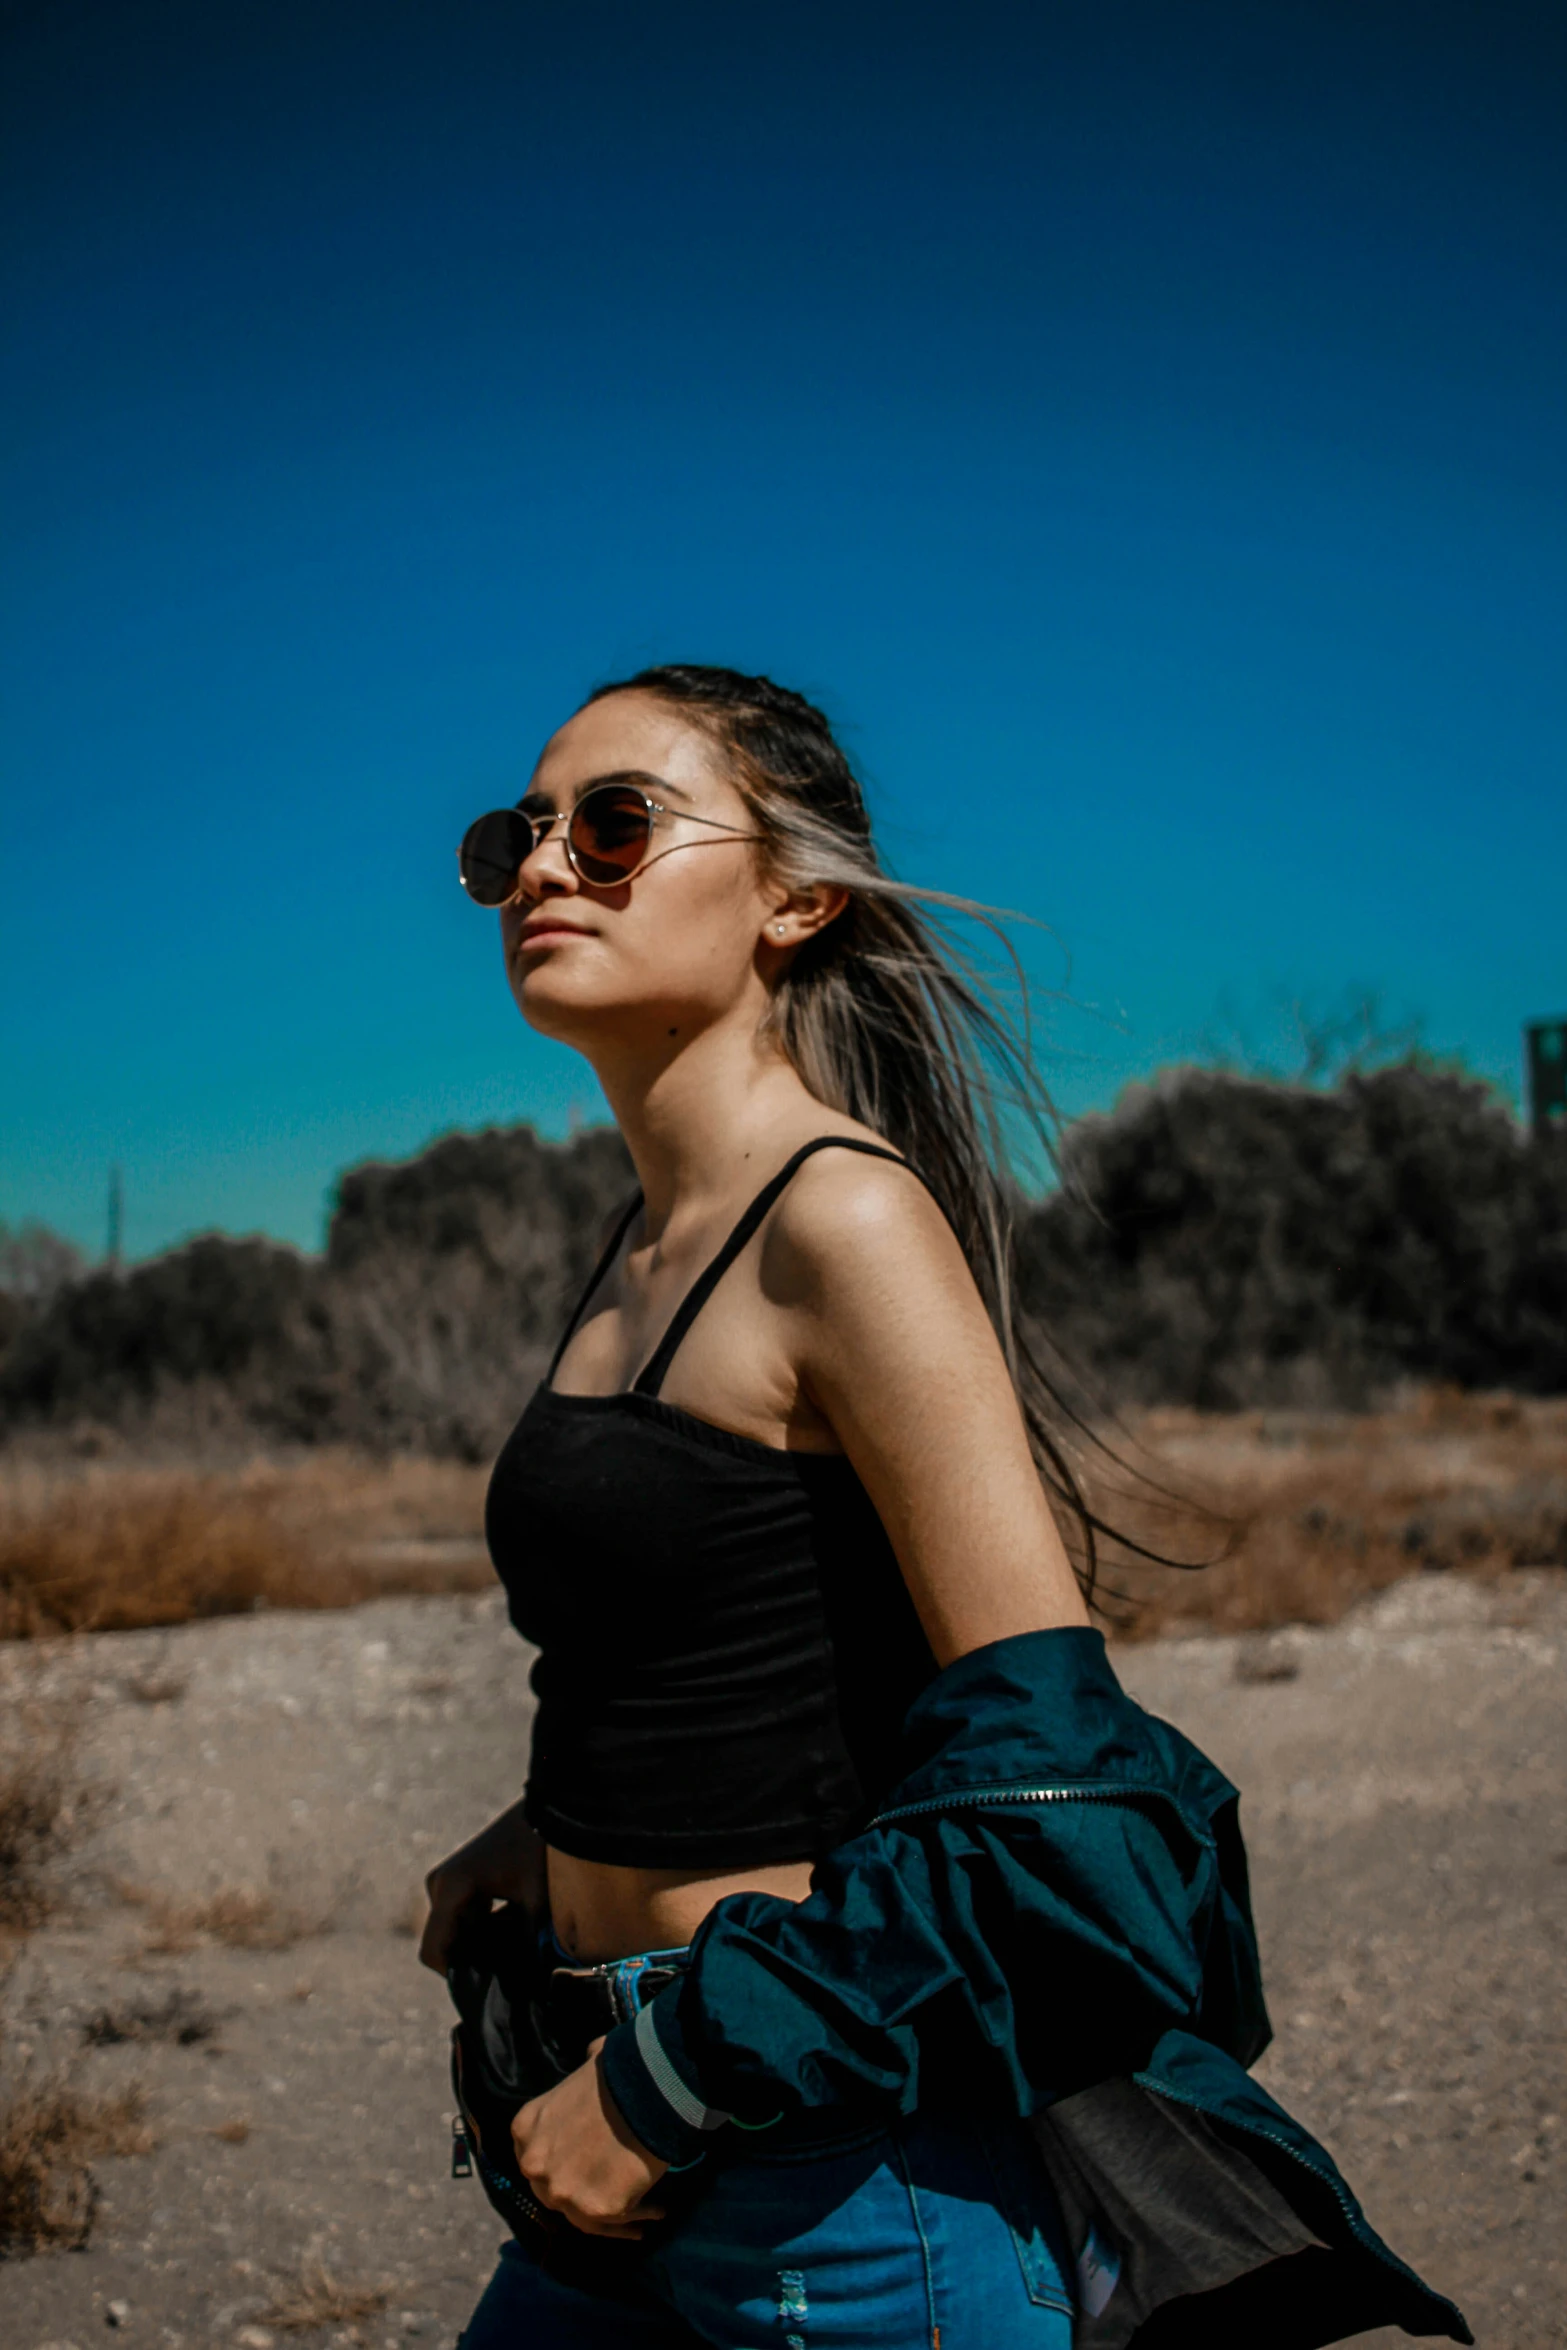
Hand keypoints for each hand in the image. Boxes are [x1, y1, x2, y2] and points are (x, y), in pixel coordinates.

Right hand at [418, 1798, 545, 1974]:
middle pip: (448, 1944)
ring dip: (484, 1943)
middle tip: (513, 1962)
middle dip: (476, 1959)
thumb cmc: (538, 1848)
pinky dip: (487, 1928)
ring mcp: (447, 1881)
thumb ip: (526, 1943)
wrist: (543, 1810)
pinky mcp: (458, 1880)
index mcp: (450, 1887)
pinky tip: (518, 1925)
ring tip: (521, 1941)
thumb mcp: (535, 1899)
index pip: (434, 1951)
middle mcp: (440, 1884)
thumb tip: (526, 1983)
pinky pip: (465, 1918)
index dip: (458, 1976)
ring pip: (458, 1932)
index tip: (491, 1984)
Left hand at [511, 2038, 670, 2238]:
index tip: (582, 2165)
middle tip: (608, 2187)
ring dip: (610, 2216)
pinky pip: (617, 2222)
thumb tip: (594, 2057)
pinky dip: (638, 2218)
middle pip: (552, 2190)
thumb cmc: (618, 2071)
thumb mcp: (585, 2066)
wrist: (646, 2087)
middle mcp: (535, 2165)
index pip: (535, 2158)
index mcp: (525, 2129)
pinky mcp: (596, 2209)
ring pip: (582, 2216)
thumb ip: (581, 2076)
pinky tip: (657, 2210)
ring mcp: (563, 2190)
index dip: (558, 2163)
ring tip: (643, 2211)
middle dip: (578, 2190)